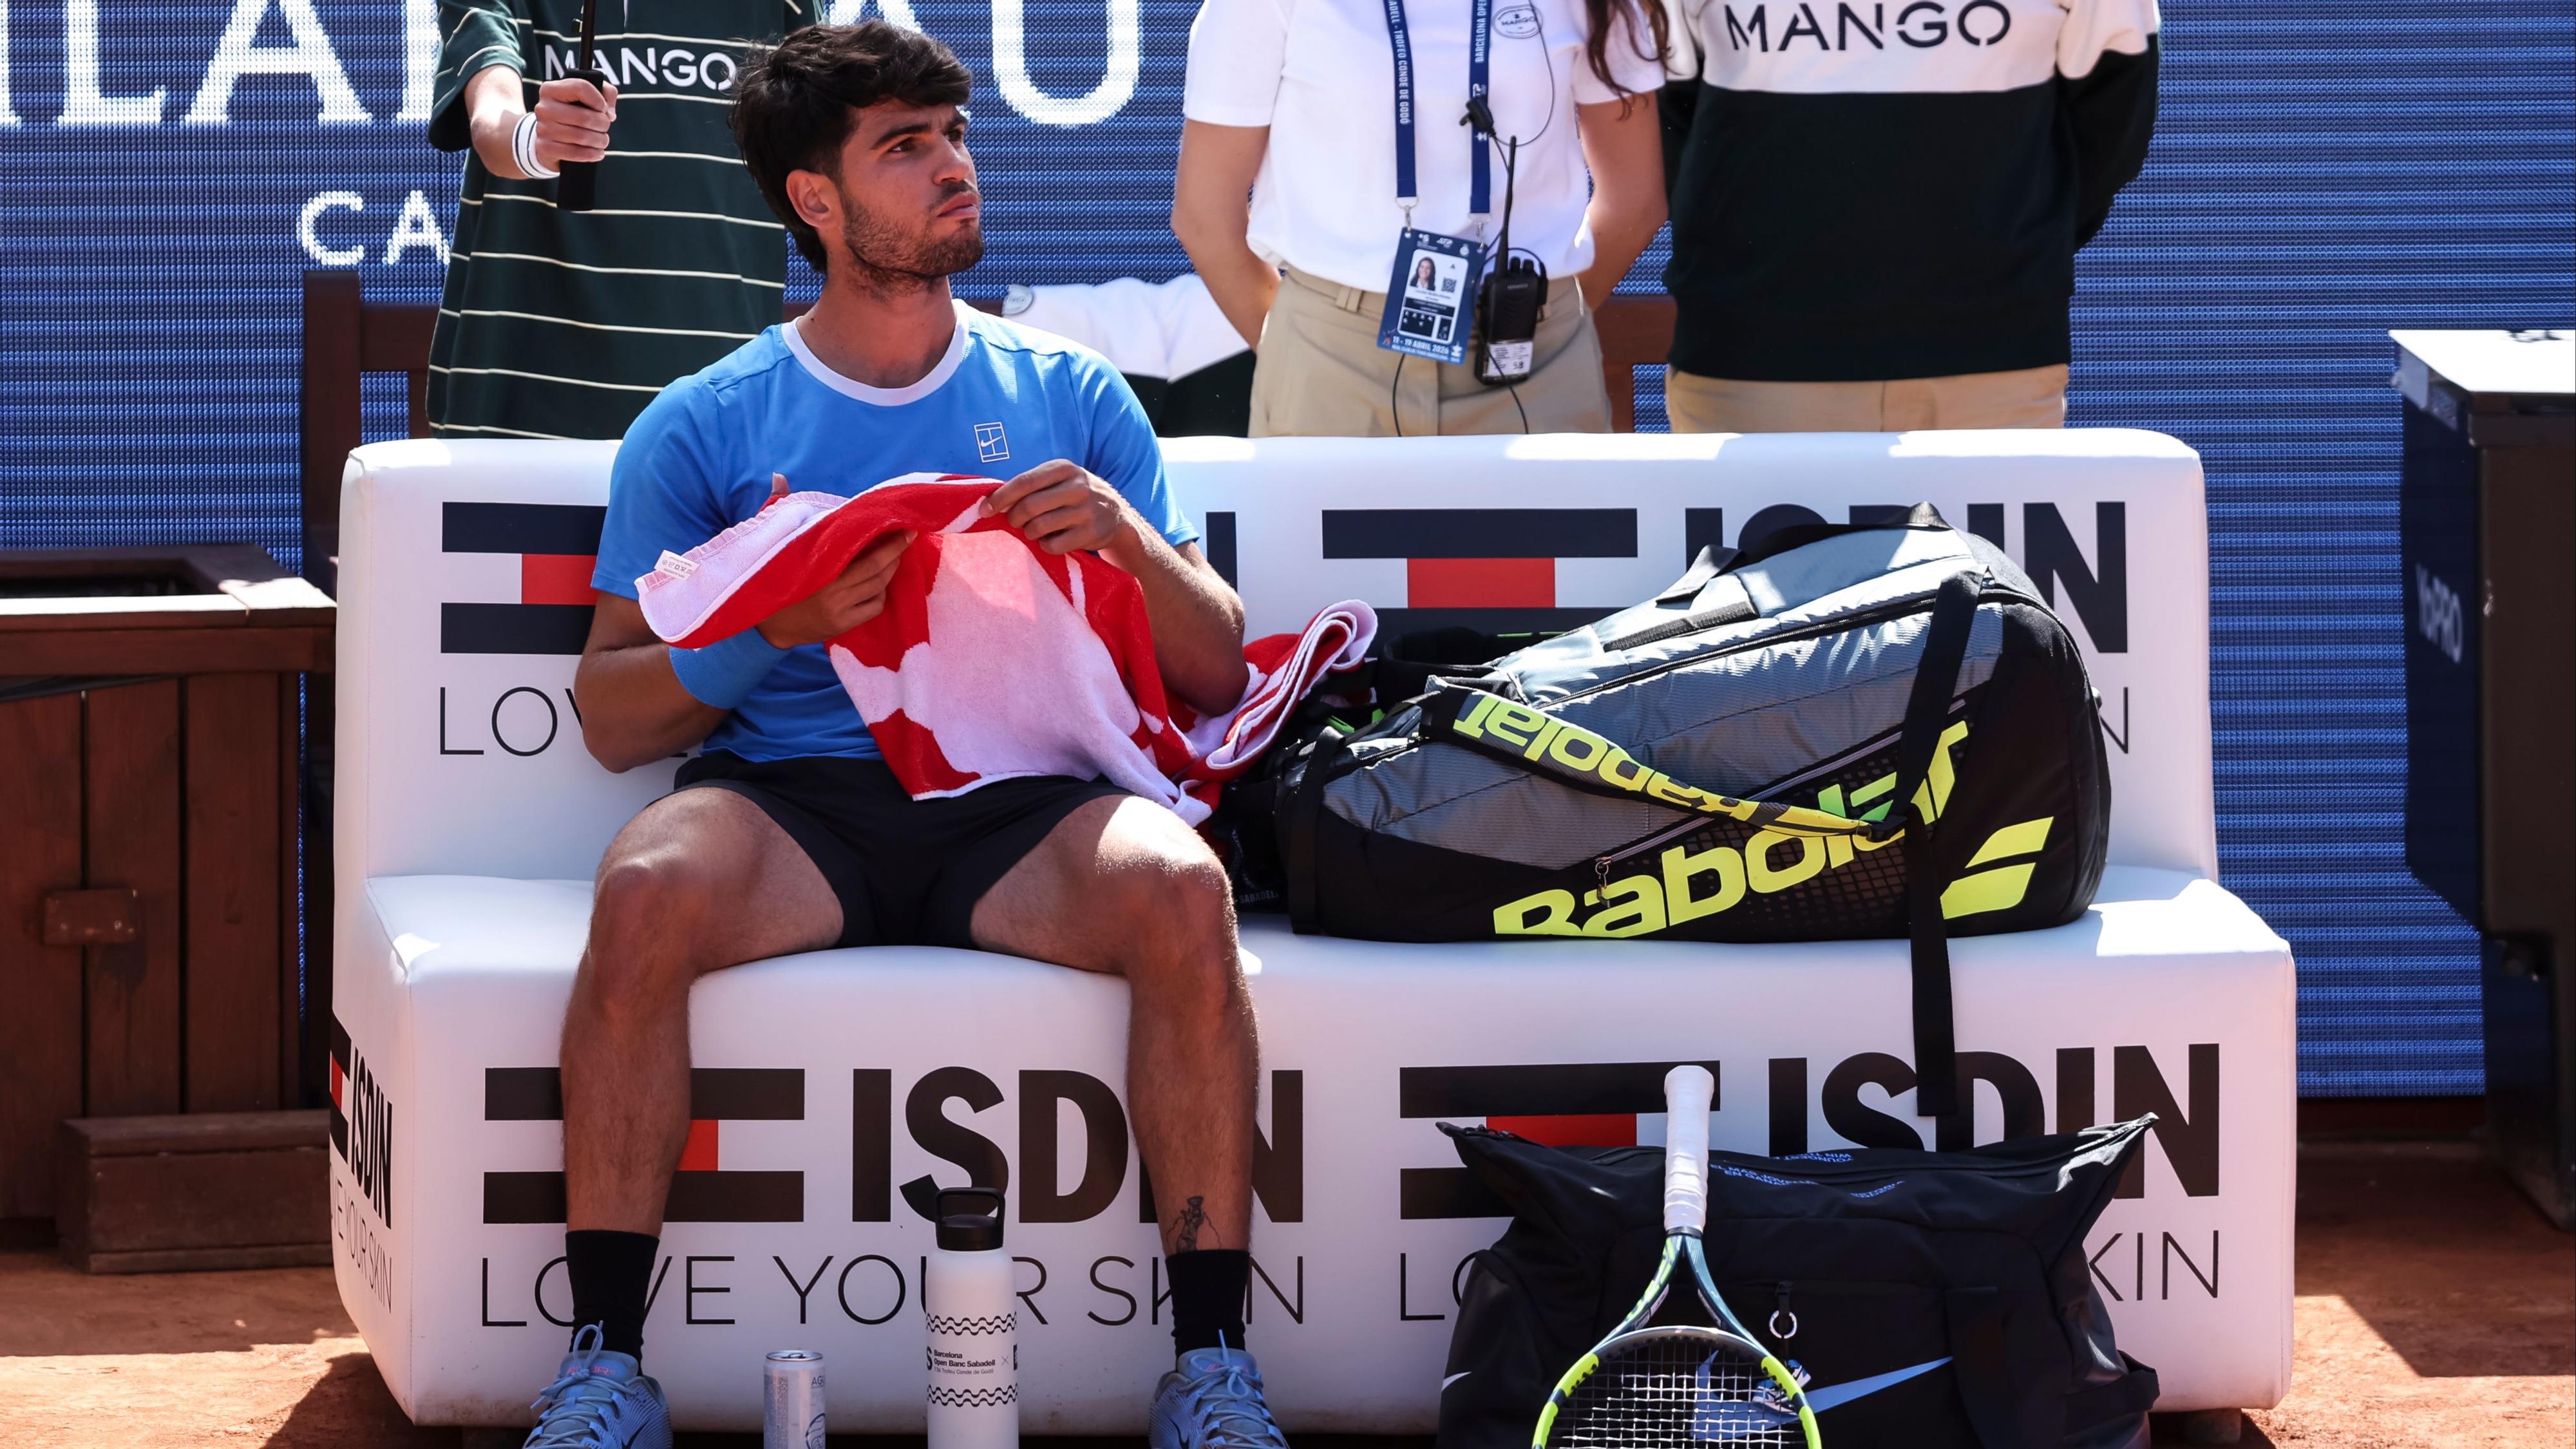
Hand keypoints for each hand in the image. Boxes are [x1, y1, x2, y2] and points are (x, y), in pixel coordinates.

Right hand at [530, 75, 618, 168]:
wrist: (551, 136)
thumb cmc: (574, 111)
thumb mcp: (588, 95)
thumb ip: (606, 93)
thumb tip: (610, 114)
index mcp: (551, 89)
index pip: (581, 88)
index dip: (599, 100)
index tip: (603, 108)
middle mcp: (544, 107)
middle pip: (585, 117)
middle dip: (603, 124)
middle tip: (605, 126)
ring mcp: (543, 128)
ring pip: (582, 137)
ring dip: (600, 140)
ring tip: (603, 140)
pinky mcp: (545, 147)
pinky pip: (575, 153)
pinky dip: (592, 154)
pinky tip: (598, 153)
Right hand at [753, 476, 912, 646]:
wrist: (764, 624)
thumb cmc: (771, 574)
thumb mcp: (775, 540)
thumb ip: (778, 505)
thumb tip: (779, 475)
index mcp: (816, 565)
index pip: (862, 551)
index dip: (888, 541)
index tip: (903, 526)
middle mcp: (830, 589)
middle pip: (875, 569)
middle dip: (895, 552)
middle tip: (906, 537)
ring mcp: (837, 609)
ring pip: (877, 587)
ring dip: (889, 571)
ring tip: (893, 557)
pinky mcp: (841, 625)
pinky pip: (873, 607)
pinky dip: (880, 594)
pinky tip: (877, 585)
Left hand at [982, 460, 1136, 558]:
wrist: (1117, 515)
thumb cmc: (1075, 496)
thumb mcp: (1060, 480)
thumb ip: (1032, 485)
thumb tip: (991, 500)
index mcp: (1064, 468)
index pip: (1024, 482)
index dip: (1000, 498)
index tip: (985, 510)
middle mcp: (1078, 486)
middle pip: (1028, 506)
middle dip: (1014, 519)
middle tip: (1015, 523)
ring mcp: (1086, 510)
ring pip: (1039, 527)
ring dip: (1030, 533)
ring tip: (1035, 531)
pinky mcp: (1091, 533)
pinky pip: (1053, 545)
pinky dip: (1046, 546)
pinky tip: (1052, 540)